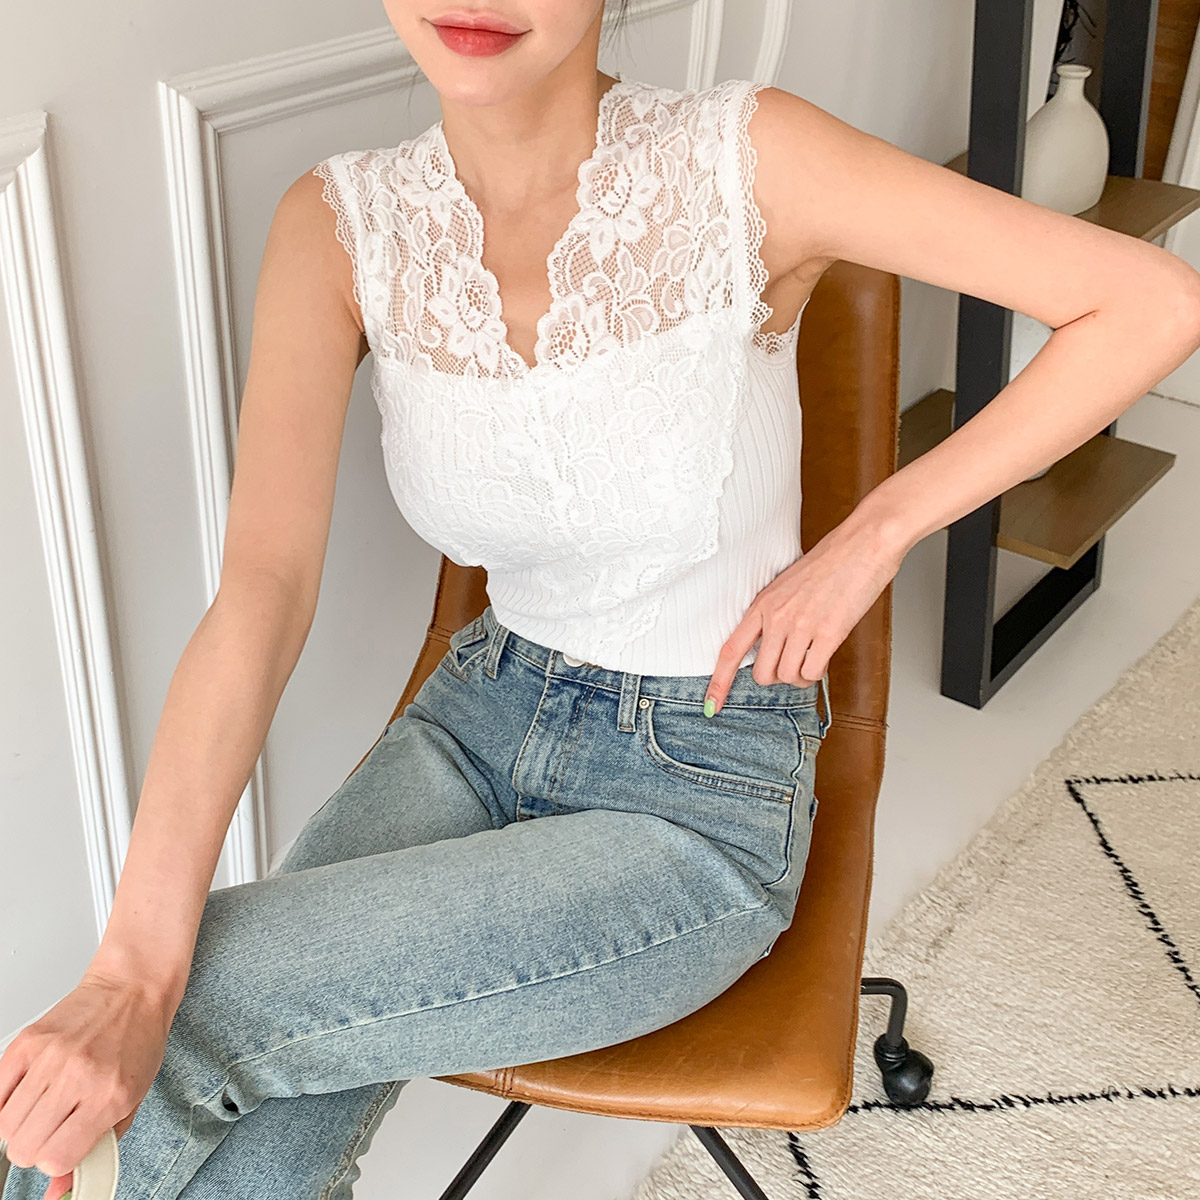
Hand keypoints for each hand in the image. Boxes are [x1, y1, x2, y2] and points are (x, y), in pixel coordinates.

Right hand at [0, 968, 175, 1197]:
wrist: (132, 988)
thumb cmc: (138, 1039)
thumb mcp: (132, 1098)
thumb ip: (97, 1147)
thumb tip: (59, 1190)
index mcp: (109, 1096)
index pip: (55, 1159)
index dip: (56, 1160)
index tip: (65, 1147)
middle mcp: (77, 1077)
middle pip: (23, 1147)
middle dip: (36, 1146)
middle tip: (55, 1126)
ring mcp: (49, 1058)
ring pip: (5, 1125)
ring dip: (21, 1124)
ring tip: (46, 1104)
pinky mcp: (27, 1042)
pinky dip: (6, 1100)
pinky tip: (29, 1090)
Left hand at [705, 516, 905, 713]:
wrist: (862, 545)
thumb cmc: (830, 562)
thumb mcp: (787, 585)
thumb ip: (774, 614)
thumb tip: (773, 645)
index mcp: (762, 604)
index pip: (731, 650)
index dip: (718, 682)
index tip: (711, 706)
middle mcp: (777, 618)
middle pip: (762, 674)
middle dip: (778, 676)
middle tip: (794, 661)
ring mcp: (801, 626)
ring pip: (788, 676)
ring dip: (801, 674)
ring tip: (813, 653)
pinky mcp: (828, 634)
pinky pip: (813, 673)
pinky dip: (818, 670)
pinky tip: (825, 653)